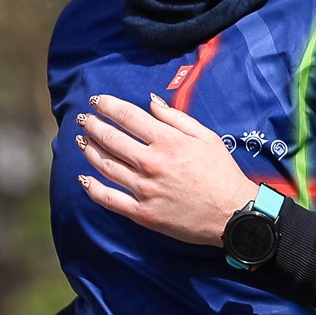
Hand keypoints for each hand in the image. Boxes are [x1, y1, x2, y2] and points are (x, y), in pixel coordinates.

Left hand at [74, 92, 259, 245]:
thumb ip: (176, 118)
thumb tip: (151, 103)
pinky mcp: (142, 213)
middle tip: (83, 119)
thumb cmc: (223, 173)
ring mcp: (145, 189)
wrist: (233, 213)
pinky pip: (108, 198)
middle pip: (111, 138)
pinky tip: (84, 178)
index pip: (128, 117)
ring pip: (105, 165)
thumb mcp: (206, 137)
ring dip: (89, 150)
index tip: (97, 101)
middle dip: (93, 125)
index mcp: (168, 142)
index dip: (108, 105)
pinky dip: (92, 187)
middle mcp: (152, 163)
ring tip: (83, 141)